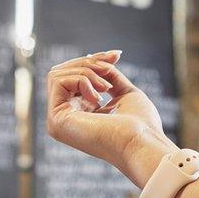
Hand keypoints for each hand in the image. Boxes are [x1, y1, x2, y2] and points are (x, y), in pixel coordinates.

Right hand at [45, 51, 177, 187]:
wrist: (142, 142)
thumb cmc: (141, 125)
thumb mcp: (124, 93)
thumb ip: (108, 77)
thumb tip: (99, 59)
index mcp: (81, 115)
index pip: (74, 77)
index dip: (94, 61)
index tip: (117, 55)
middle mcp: (65, 119)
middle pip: (62, 73)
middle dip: (89, 63)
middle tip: (110, 68)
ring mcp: (57, 121)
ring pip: (57, 74)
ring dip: (86, 72)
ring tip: (106, 87)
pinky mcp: (55, 120)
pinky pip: (58, 81)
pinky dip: (81, 80)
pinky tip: (98, 97)